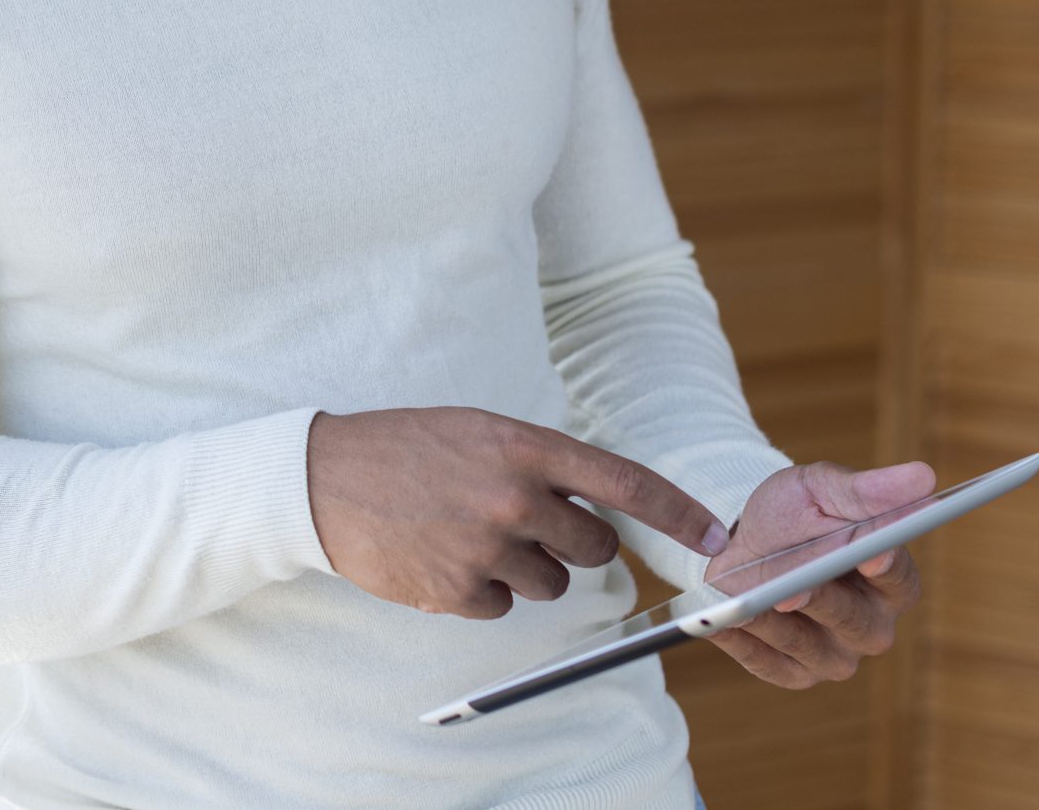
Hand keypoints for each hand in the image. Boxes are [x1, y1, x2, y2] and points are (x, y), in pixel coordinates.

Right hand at [305, 407, 730, 619]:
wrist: (323, 477)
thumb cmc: (406, 448)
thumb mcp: (478, 431)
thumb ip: (539, 462)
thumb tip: (598, 508)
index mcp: (523, 446)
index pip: (623, 481)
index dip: (677, 512)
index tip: (715, 535)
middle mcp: (512, 496)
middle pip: (594, 547)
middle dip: (575, 545)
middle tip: (528, 527)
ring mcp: (485, 545)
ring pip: (552, 583)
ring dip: (524, 570)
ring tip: (471, 536)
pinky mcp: (457, 588)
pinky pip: (504, 607)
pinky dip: (482, 591)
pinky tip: (445, 557)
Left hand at [700, 460, 934, 687]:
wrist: (743, 540)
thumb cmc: (793, 513)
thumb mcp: (822, 489)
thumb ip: (867, 490)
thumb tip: (923, 476)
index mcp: (891, 580)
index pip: (899, 580)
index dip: (887, 569)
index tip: (872, 555)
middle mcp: (870, 625)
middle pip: (857, 623)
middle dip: (824, 603)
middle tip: (794, 589)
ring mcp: (833, 654)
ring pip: (812, 649)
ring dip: (775, 624)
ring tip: (741, 600)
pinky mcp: (794, 672)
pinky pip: (769, 665)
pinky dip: (743, 643)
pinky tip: (718, 624)